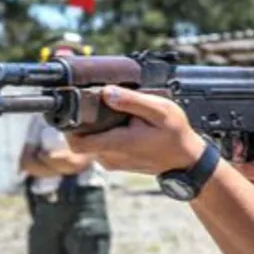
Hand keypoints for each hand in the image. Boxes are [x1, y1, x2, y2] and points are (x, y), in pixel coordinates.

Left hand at [64, 86, 207, 176]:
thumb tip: (106, 92)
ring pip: (88, 141)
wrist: (185, 160)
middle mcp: (109, 156)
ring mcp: (110, 161)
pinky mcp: (114, 161)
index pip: (76, 141)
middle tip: (88, 98)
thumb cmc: (175, 135)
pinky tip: (114, 119)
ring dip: (90, 125)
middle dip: (79, 119)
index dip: (68, 124)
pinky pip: (98, 145)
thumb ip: (132, 101)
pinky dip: (100, 132)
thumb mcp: (159, 111)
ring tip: (105, 107)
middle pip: (78, 138)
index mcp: (117, 144)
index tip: (71, 105)